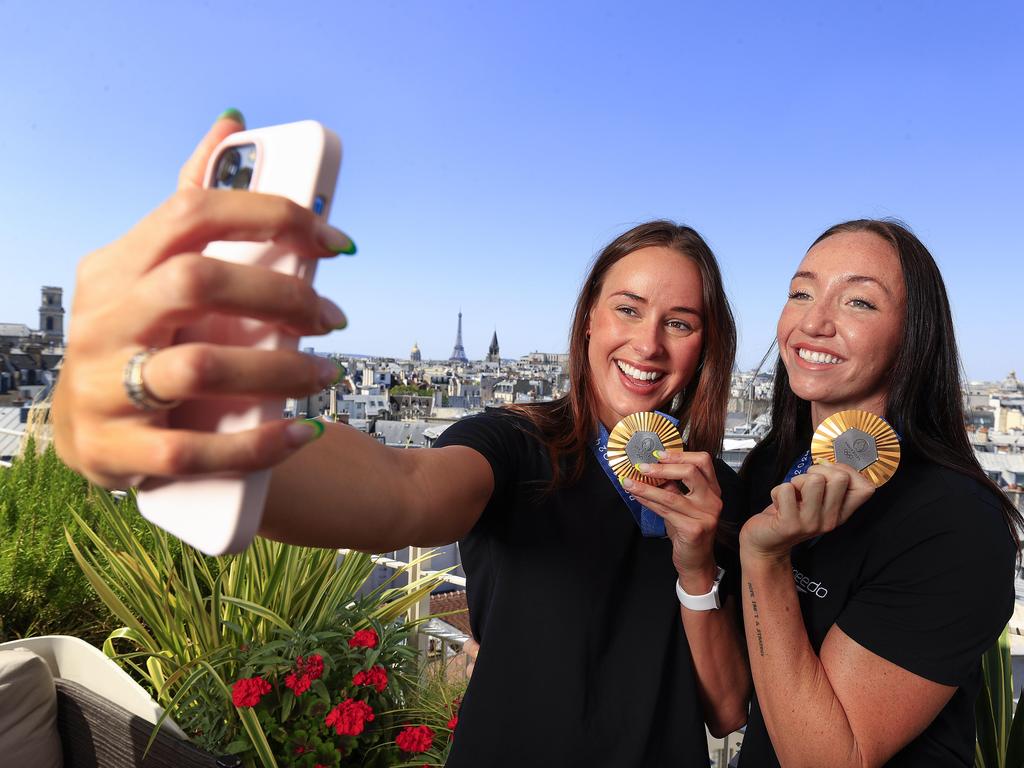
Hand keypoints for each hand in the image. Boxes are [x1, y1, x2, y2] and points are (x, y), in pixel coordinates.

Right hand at [51, 113, 355, 488]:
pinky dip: (260, 443)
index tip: (337, 243)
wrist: (90, 429)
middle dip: (283, 296)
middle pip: (198, 283)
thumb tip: (230, 124)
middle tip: (332, 317)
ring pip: (201, 367)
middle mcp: (104, 319)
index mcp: (117, 266)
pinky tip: (303, 433)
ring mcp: (105, 386)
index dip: (273, 216)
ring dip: (280, 370)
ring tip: (325, 373)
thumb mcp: (151, 268)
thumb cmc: (137, 334)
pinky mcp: (120, 450)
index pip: (193, 213)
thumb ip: (191, 207)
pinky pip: (195, 451)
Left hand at [623, 450, 722, 589]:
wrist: (696, 562)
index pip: (704, 461)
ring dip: (646, 486)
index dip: (680, 454)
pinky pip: (665, 510)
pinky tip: (636, 496)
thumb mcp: (683, 505)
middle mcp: (713, 500)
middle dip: (662, 467)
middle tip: (641, 466)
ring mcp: (705, 515)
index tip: (659, 453)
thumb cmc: (688, 531)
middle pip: (691, 472)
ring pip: (671, 494)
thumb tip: (650, 468)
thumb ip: (673, 487)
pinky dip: (647, 501)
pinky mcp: (694, 529)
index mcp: (712, 490)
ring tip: (628, 481)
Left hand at [739, 462, 874, 561]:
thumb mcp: (816, 501)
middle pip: (840, 477)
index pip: (866, 488)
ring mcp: (812, 523)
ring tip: (792, 495)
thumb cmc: (790, 513)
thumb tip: (828, 462)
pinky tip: (779, 505)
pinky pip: (786, 489)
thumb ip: (827, 484)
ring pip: (814, 480)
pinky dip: (777, 491)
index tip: (827, 473)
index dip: (847, 470)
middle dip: (817, 471)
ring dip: (796, 481)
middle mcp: (831, 520)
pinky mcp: (790, 525)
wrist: (766, 543)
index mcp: (841, 512)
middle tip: (804, 485)